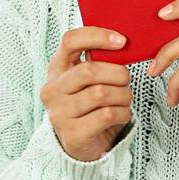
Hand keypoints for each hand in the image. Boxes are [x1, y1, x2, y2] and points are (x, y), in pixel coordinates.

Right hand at [41, 26, 132, 161]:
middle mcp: (52, 90)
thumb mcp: (88, 78)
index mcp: (56, 68)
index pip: (70, 41)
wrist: (82, 143)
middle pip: (89, 70)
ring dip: (123, 95)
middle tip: (126, 80)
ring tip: (124, 98)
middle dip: (118, 73)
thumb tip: (123, 42)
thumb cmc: (90, 103)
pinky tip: (121, 114)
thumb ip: (98, 60)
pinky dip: (123, 113)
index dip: (98, 36)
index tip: (122, 41)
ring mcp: (59, 114)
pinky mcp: (72, 135)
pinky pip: (107, 115)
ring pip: (100, 94)